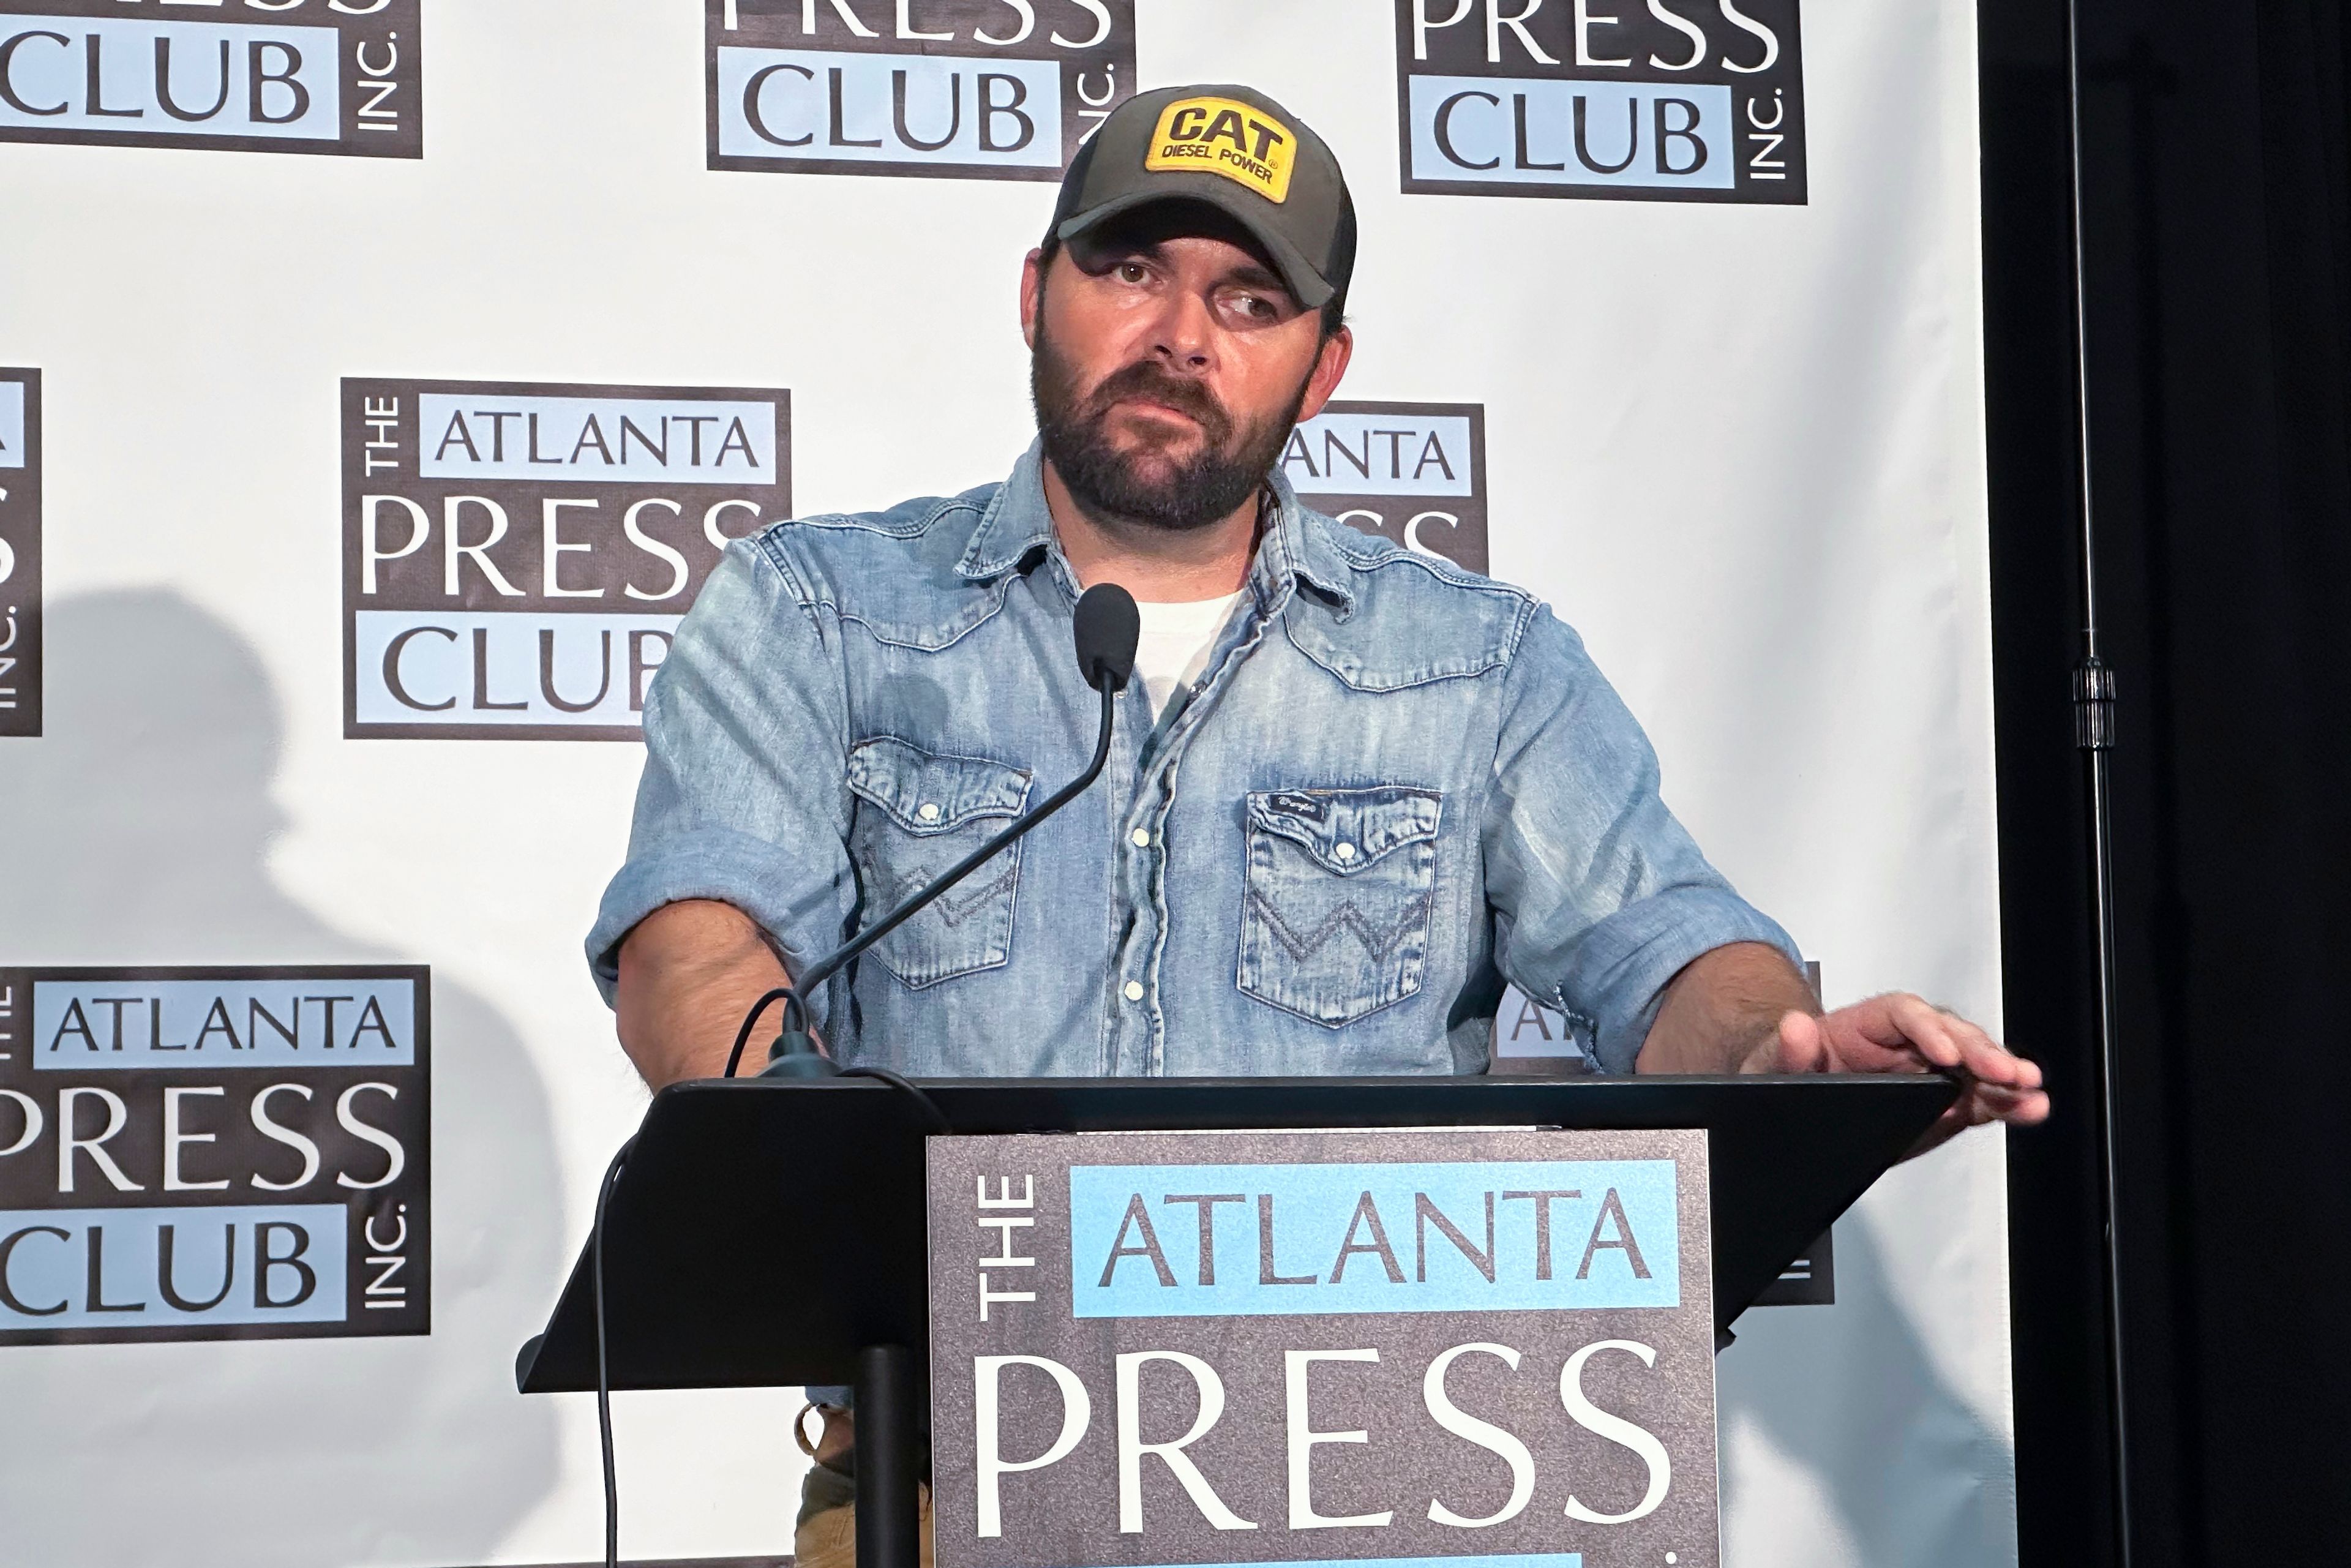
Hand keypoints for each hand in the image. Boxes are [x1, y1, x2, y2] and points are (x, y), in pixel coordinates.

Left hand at [1742, 992, 2050, 1155]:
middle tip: (2004, 1072)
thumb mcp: (1777, 1061)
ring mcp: (1929, 1070)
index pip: (1903, 1014)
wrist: (1798, 1094)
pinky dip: (2006, 1105)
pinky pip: (1978, 1100)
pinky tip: (2030, 1109)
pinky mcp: (1943, 1102)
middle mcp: (1905, 1040)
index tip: (1942, 1052)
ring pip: (1973, 1066)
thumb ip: (1789, 1049)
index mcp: (1866, 1023)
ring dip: (2004, 1079)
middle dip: (1980, 1053)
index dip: (1927, 1030)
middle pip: (1950, 1035)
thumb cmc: (1791, 1069)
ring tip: (2030, 1093)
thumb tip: (1794, 1026)